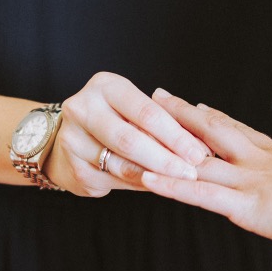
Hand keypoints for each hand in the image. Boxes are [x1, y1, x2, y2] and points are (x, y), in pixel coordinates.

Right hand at [44, 74, 210, 196]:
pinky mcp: (71, 168)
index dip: (175, 135)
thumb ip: (164, 123)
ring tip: (179, 182)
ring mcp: (72, 139)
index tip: (198, 153)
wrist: (70, 137)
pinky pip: (113, 182)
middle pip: (130, 140)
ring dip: (155, 176)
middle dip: (165, 159)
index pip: (146, 112)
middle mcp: (82, 108)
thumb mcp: (136, 109)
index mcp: (105, 86)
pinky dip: (138, 185)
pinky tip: (155, 185)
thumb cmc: (116, 119)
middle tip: (191, 173)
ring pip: (121, 165)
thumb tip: (201, 147)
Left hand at [140, 91, 271, 246]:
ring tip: (139, 128)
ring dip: (167, 143)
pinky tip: (146, 180)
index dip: (215, 118)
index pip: (241, 132)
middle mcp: (261, 163)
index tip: (197, 105)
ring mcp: (252, 182)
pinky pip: (201, 194)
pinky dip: (172, 186)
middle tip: (159, 96)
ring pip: (200, 156)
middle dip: (183, 115)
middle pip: (214, 130)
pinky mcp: (248, 206)